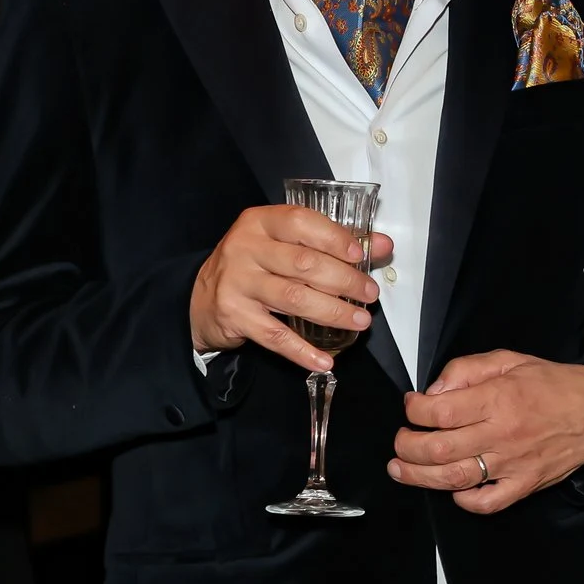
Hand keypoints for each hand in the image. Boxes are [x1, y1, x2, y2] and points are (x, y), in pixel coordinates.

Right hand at [190, 206, 394, 372]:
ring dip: (333, 312)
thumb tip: (383, 245)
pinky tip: (325, 360)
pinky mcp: (234, 315)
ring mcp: (237, 282)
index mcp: (261, 222)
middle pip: (304, 264)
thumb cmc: (255, 265)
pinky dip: (303, 351)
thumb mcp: (285, 243)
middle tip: (370, 295)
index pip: (301, 223)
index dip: (334, 238)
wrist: (200, 298)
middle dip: (345, 281)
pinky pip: (275, 336)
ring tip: (360, 321)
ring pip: (294, 298)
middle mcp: (245, 248)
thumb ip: (333, 241)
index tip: (361, 256)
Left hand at [389, 350, 583, 513]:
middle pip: (437, 448)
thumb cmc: (554, 385)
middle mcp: (503, 433)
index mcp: (499, 398)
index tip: (412, 406)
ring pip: (453, 478)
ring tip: (401, 469)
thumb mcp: (510, 361)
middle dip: (406, 445)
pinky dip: (464, 500)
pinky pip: (487, 502)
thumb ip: (467, 370)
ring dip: (419, 476)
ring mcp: (513, 463)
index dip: (414, 409)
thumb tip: (434, 392)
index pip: (439, 411)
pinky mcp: (525, 484)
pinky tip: (452, 489)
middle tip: (401, 440)